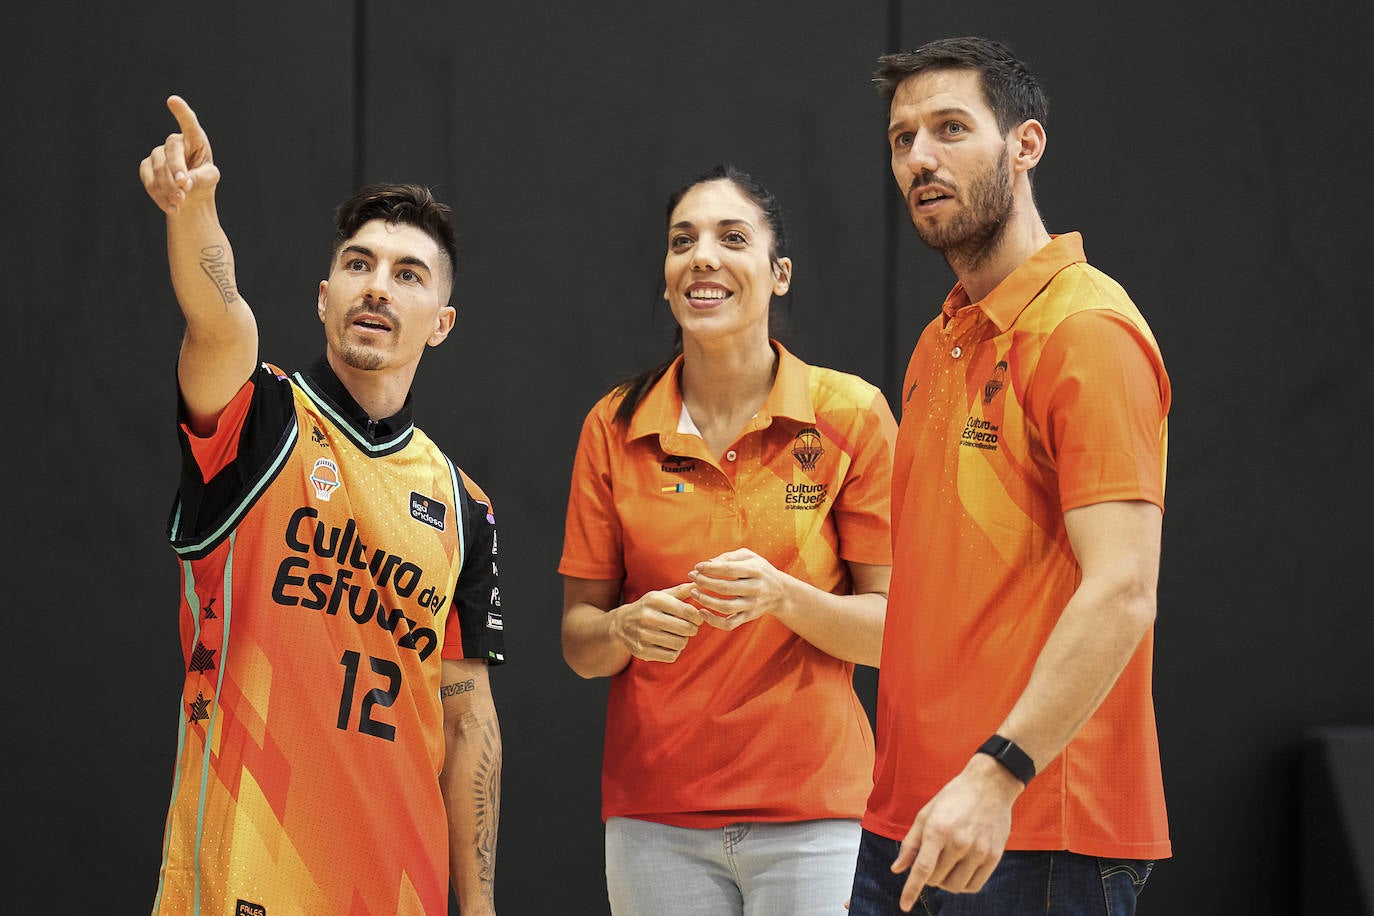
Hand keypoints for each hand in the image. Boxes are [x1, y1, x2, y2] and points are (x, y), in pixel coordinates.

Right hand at [139, 95, 218, 213]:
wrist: (188, 197)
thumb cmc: (203, 181)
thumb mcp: (210, 179)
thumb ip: (203, 177)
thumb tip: (186, 182)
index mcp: (194, 140)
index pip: (189, 124)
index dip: (182, 113)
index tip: (172, 100)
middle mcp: (174, 143)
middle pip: (172, 150)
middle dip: (177, 169)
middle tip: (185, 186)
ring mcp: (157, 153)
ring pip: (159, 168)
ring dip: (171, 188)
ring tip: (181, 202)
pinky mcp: (146, 167)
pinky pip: (150, 181)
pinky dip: (161, 196)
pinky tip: (172, 208)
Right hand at [610, 583, 703, 662]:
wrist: (621, 623)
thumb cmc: (649, 607)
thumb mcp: (662, 595)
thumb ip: (682, 590)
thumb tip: (700, 584)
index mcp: (655, 600)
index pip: (688, 611)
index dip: (698, 617)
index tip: (698, 619)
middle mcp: (647, 616)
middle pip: (686, 629)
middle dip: (692, 629)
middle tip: (690, 628)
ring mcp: (643, 635)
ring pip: (680, 644)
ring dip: (683, 641)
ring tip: (679, 636)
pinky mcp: (642, 651)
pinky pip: (671, 656)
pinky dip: (674, 652)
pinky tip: (670, 645)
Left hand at [688, 548, 790, 630]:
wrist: (781, 593)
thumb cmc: (760, 570)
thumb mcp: (750, 557)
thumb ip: (729, 557)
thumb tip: (708, 563)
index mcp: (755, 571)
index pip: (729, 570)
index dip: (711, 568)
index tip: (697, 566)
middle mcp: (755, 589)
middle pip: (725, 588)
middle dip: (704, 582)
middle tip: (692, 577)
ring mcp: (751, 605)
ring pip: (725, 607)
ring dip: (706, 601)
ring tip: (694, 592)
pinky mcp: (748, 617)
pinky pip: (729, 624)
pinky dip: (713, 621)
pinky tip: (702, 612)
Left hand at [890, 755, 1022, 909]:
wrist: (990, 785)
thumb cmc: (953, 798)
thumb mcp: (926, 814)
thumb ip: (911, 844)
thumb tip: (897, 869)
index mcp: (938, 830)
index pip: (922, 869)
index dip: (911, 890)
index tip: (903, 906)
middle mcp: (958, 842)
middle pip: (936, 879)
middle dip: (929, 875)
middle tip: (933, 859)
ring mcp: (978, 850)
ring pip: (954, 886)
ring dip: (945, 882)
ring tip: (947, 864)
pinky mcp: (994, 856)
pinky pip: (974, 886)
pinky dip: (963, 884)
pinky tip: (961, 870)